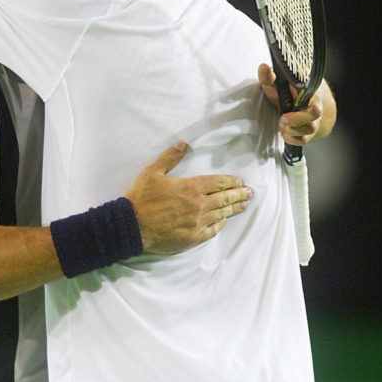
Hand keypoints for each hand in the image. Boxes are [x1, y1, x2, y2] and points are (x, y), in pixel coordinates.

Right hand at [125, 142, 251, 254]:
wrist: (132, 226)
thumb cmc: (141, 198)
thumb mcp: (152, 172)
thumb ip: (170, 157)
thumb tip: (183, 144)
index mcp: (191, 187)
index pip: (218, 183)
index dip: (231, 181)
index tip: (240, 181)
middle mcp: (198, 205)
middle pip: (225, 198)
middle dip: (239, 194)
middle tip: (249, 193)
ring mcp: (197, 223)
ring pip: (221, 214)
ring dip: (234, 209)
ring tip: (243, 205)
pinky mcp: (192, 237)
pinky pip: (212, 231)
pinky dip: (220, 225)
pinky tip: (224, 222)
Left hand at [258, 63, 334, 146]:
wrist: (298, 107)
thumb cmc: (286, 93)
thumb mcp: (276, 84)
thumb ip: (269, 77)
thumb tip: (263, 67)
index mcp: (308, 92)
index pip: (312, 92)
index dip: (301, 96)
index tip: (289, 96)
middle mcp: (313, 106)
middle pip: (315, 113)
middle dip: (297, 119)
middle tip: (283, 118)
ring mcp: (312, 120)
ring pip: (310, 129)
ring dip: (293, 130)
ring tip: (282, 124)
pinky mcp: (307, 133)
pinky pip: (304, 140)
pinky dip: (292, 139)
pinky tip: (284, 133)